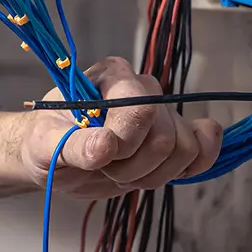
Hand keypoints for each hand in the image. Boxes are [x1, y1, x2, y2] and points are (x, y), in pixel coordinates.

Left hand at [18, 57, 222, 198]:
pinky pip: (206, 147)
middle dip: (133, 165)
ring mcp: (161, 115)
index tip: (101, 154)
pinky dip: (192, 166)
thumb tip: (105, 145)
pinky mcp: (174, 138)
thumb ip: (73, 145)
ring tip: (120, 171)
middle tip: (104, 166)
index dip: (126, 141)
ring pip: (185, 150)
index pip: (141, 108)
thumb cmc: (46, 143)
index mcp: (111, 77)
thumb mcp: (46, 145)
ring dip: (151, 174)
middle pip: (165, 136)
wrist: (55, 160)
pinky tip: (164, 172)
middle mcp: (142, 89)